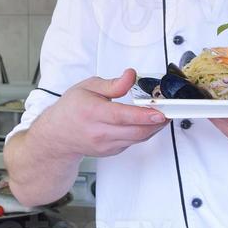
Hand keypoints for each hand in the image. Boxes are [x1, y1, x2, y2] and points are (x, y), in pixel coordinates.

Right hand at [32, 69, 169, 158]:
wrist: (57, 136)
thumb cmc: (71, 110)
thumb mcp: (87, 87)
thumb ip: (112, 84)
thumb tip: (131, 76)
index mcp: (93, 112)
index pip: (122, 116)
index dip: (144, 115)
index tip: (160, 112)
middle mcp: (100, 132)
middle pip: (136, 131)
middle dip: (157, 122)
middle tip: (170, 110)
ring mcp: (107, 144)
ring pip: (138, 138)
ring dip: (154, 127)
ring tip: (161, 114)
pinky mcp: (112, 151)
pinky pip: (134, 141)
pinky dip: (143, 131)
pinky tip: (145, 122)